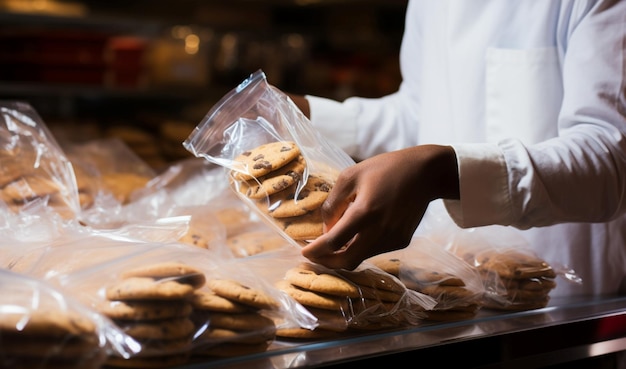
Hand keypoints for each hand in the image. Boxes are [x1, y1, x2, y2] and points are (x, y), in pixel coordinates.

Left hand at [301, 145, 458, 269]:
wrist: (424, 173)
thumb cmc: (384, 168)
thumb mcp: (351, 176)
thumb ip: (333, 203)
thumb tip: (325, 228)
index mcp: (364, 212)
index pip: (333, 242)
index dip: (315, 251)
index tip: (303, 252)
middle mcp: (379, 231)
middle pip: (346, 262)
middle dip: (326, 262)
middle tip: (314, 255)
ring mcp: (392, 239)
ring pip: (360, 258)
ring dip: (344, 254)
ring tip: (335, 238)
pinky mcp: (401, 242)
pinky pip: (374, 250)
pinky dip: (361, 247)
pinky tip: (358, 232)